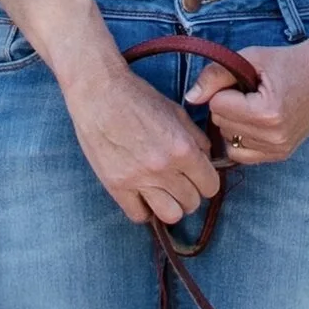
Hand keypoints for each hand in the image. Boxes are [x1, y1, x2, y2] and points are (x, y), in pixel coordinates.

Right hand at [64, 61, 223, 227]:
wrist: (98, 92)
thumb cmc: (138, 97)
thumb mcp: (176, 112)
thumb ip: (196, 139)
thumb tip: (207, 162)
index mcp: (182, 149)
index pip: (210, 186)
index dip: (206, 182)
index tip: (197, 176)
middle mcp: (163, 169)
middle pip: (192, 203)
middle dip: (189, 193)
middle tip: (179, 181)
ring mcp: (138, 180)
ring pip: (171, 216)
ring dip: (171, 206)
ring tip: (163, 193)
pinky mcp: (116, 186)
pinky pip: (139, 216)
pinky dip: (145, 209)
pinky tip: (143, 195)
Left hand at [195, 35, 308, 167]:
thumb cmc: (289, 62)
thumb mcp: (251, 58)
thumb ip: (216, 75)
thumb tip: (190, 98)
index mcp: (267, 113)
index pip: (217, 106)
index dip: (224, 89)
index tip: (244, 81)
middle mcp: (274, 137)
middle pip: (221, 125)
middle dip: (228, 106)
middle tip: (251, 92)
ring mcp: (279, 149)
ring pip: (229, 140)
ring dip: (234, 123)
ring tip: (255, 106)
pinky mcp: (282, 155)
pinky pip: (243, 154)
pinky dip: (242, 138)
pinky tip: (256, 122)